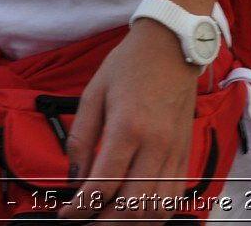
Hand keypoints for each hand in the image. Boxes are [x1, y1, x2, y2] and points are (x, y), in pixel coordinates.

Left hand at [63, 21, 198, 219]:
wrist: (172, 43)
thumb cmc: (130, 64)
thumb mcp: (93, 93)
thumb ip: (81, 138)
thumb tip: (75, 177)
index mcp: (128, 128)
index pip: (102, 186)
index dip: (79, 209)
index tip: (65, 213)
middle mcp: (156, 144)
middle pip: (131, 207)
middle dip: (103, 223)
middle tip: (84, 220)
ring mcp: (175, 151)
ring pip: (155, 208)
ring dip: (129, 223)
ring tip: (107, 219)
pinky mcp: (185, 152)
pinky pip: (174, 197)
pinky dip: (155, 213)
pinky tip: (137, 213)